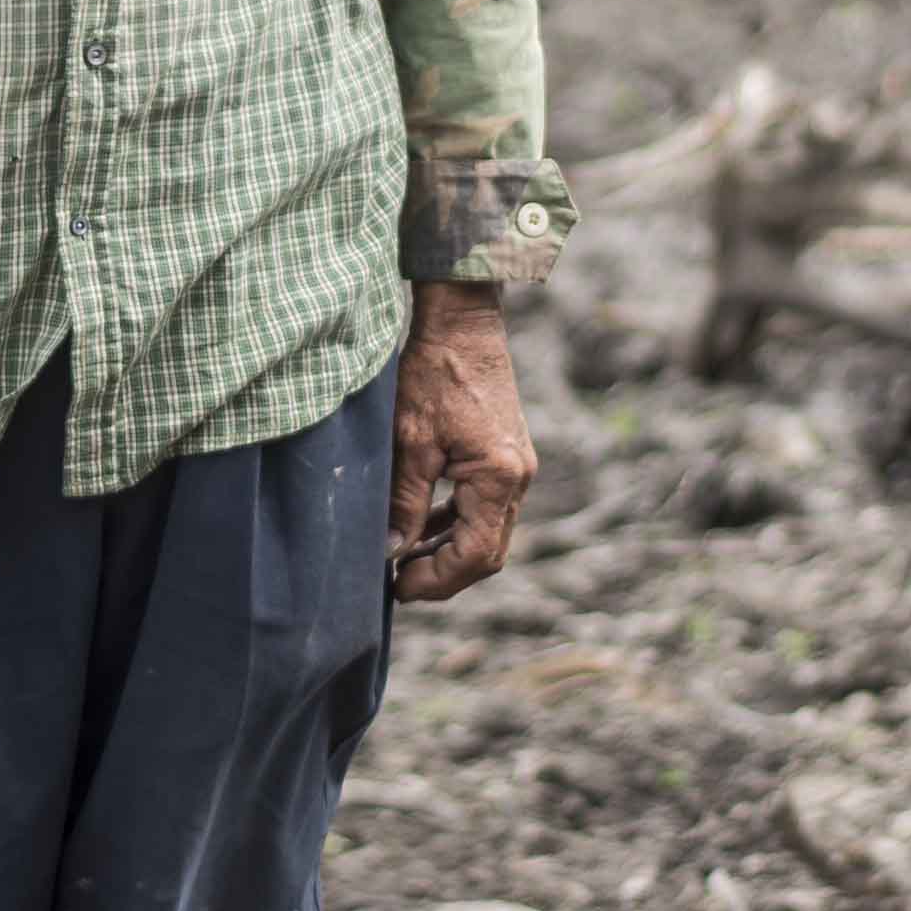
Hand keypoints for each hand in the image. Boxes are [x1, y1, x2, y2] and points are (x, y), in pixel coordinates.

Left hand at [388, 280, 532, 603]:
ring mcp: (517, 467)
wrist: (462, 324)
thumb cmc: (434, 373)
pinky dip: (457, 524)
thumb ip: (404, 502)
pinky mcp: (507, 456)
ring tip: (406, 560)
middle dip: (445, 574)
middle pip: (488, 552)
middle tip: (400, 583)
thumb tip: (391, 552)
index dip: (436, 580)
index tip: (398, 587)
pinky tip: (424, 526)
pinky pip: (486, 507)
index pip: (475, 555)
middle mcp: (519, 477)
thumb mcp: (410, 441)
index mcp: (500, 476)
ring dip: (450, 551)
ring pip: (489, 532)